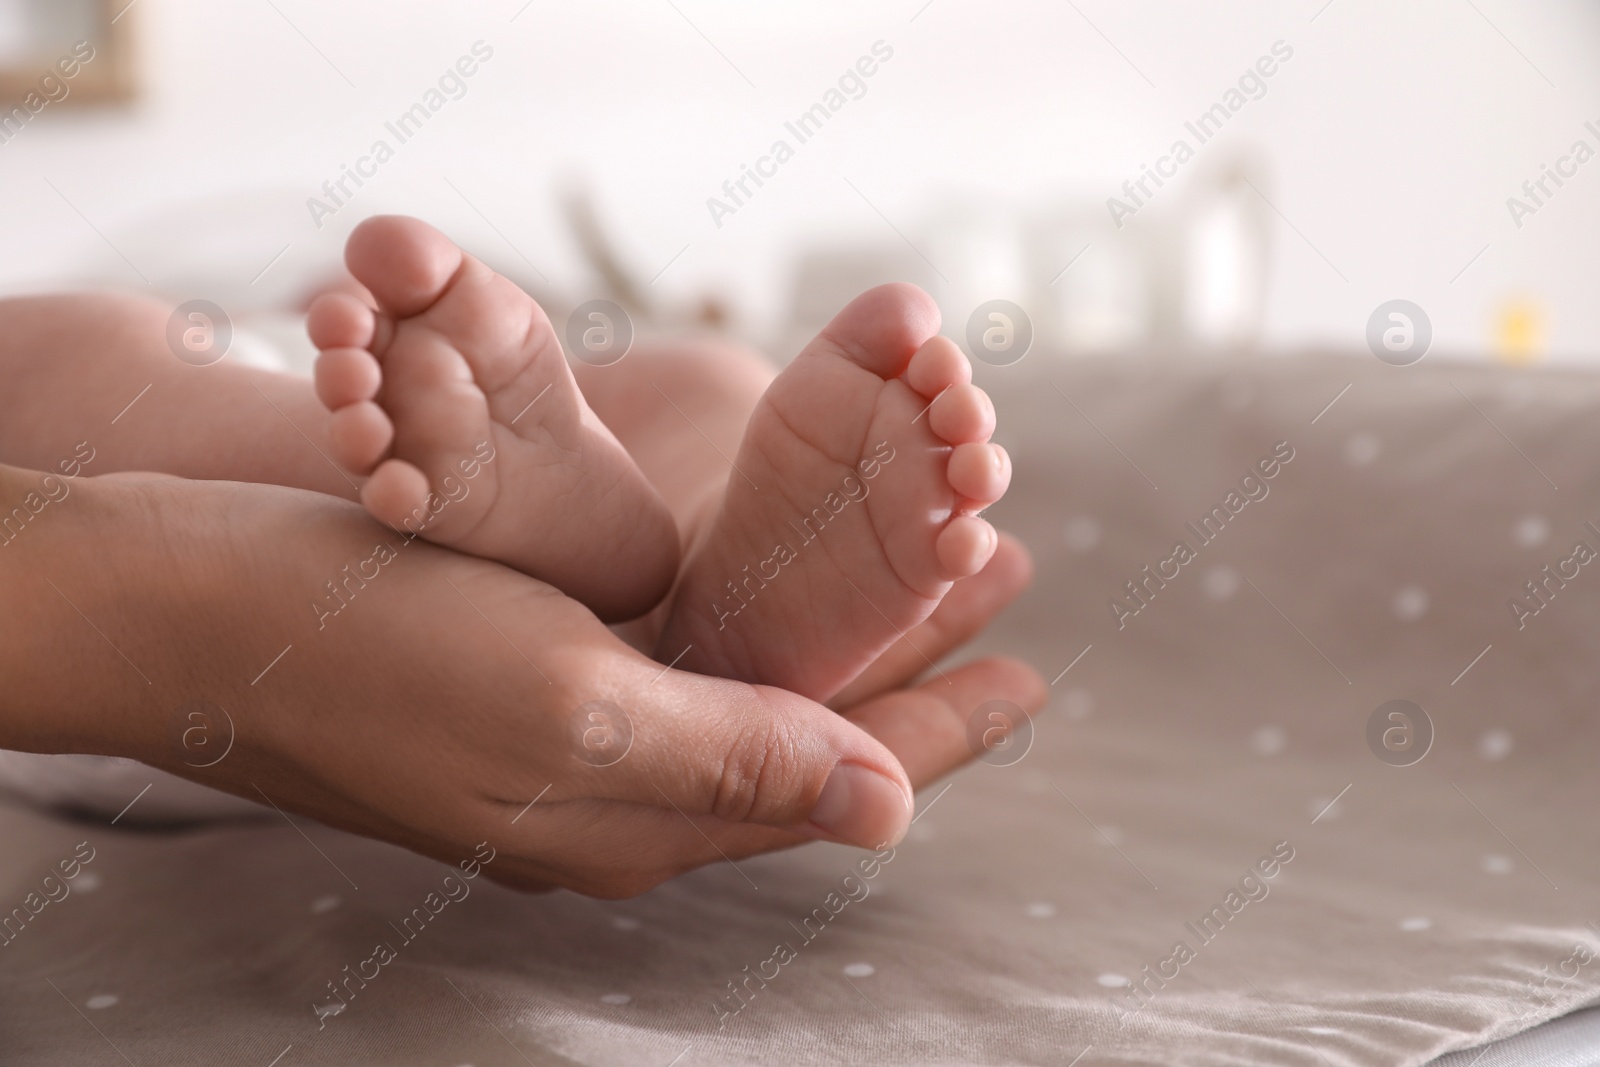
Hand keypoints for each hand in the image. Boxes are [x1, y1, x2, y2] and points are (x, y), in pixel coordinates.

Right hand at [1, 468, 1042, 895]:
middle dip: (909, 668)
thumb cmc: (380, 655)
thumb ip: (733, 758)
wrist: (210, 612)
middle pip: (809, 732)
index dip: (943, 726)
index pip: (836, 780)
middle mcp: (621, 791)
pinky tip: (778, 572)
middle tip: (999, 585)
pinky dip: (757, 610)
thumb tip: (890, 812)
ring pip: (754, 687)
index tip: (1033, 672)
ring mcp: (578, 737)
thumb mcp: (572, 707)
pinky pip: (687, 653)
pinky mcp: (537, 680)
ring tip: (921, 566)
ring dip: (842, 628)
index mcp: (643, 817)